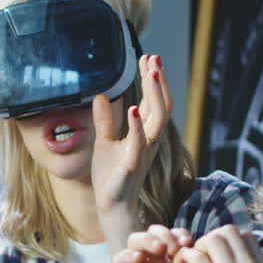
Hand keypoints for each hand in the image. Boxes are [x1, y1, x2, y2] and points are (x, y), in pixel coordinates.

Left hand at [91, 55, 169, 216]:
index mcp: (145, 134)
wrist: (109, 204)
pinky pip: (139, 143)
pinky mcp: (132, 164)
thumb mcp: (104, 141)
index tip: (149, 58)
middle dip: (159, 82)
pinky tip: (134, 108)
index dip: (153, 80)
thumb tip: (100, 96)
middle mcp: (149, 140)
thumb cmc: (111, 175)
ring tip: (152, 73)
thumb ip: (104, 120)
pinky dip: (137, 125)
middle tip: (154, 58)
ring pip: (157, 120)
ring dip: (155, 95)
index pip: (154, 102)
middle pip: (162, 106)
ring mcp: (143, 152)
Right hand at [114, 225, 195, 262]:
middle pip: (153, 235)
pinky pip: (120, 262)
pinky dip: (128, 255)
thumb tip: (185, 246)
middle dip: (163, 234)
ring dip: (146, 240)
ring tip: (158, 249)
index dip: (179, 234)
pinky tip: (139, 259)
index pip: (173, 238)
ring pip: (135, 243)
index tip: (188, 241)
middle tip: (172, 245)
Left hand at [180, 226, 262, 262]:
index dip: (227, 240)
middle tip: (202, 256)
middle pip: (228, 232)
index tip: (216, 254)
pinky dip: (188, 257)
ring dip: (198, 246)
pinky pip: (195, 255)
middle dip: (211, 239)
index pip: (245, 235)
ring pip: (212, 239)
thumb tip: (232, 253)